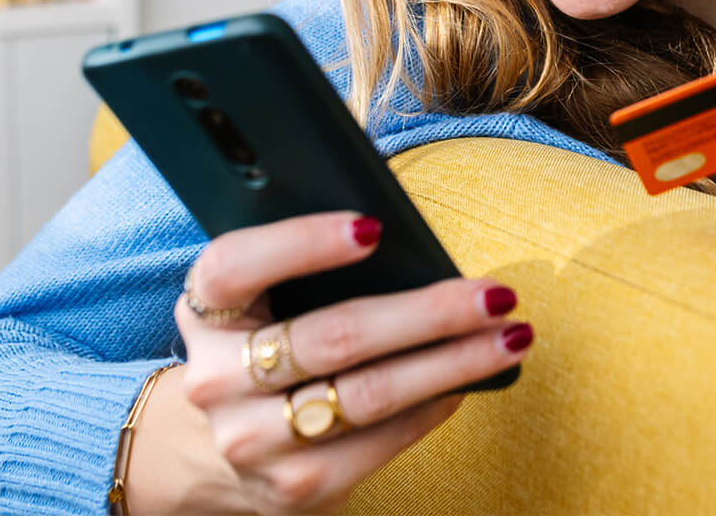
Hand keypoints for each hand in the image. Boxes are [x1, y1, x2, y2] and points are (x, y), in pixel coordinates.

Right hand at [159, 212, 531, 514]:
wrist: (207, 443)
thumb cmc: (263, 334)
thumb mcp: (261, 291)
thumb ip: (307, 257)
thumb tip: (400, 231)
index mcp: (206, 310)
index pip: (238, 266)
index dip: (303, 243)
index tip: (376, 226)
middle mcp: (215, 380)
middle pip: (332, 337)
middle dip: (427, 312)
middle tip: (494, 293)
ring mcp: (251, 442)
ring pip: (368, 395)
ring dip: (453, 364)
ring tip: (509, 336)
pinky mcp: (291, 489)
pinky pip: (379, 443)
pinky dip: (432, 407)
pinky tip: (468, 381)